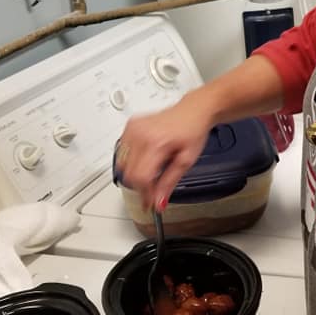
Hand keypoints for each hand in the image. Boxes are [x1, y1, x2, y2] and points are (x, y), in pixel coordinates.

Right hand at [117, 93, 213, 209]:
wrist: (193, 110)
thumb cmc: (193, 130)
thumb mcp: (187, 160)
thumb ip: (170, 183)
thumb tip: (159, 202)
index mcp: (156, 142)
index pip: (141, 177)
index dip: (145, 194)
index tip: (150, 204)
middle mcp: (140, 133)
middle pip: (129, 173)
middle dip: (140, 187)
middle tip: (152, 193)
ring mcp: (132, 128)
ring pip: (122, 164)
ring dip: (134, 174)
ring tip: (152, 173)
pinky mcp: (129, 126)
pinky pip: (122, 151)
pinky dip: (132, 161)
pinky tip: (146, 159)